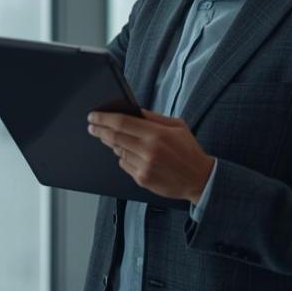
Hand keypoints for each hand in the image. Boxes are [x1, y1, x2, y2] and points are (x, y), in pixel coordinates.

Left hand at [87, 109, 214, 203]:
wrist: (199, 178)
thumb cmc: (189, 150)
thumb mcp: (177, 126)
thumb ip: (153, 117)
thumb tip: (133, 111)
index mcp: (157, 134)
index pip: (122, 122)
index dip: (103, 118)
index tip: (93, 116)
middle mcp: (148, 150)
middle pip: (114, 137)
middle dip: (99, 130)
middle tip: (92, 126)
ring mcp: (144, 166)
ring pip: (118, 151)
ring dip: (113, 144)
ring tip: (114, 138)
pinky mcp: (142, 179)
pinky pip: (124, 164)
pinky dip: (124, 157)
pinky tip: (132, 154)